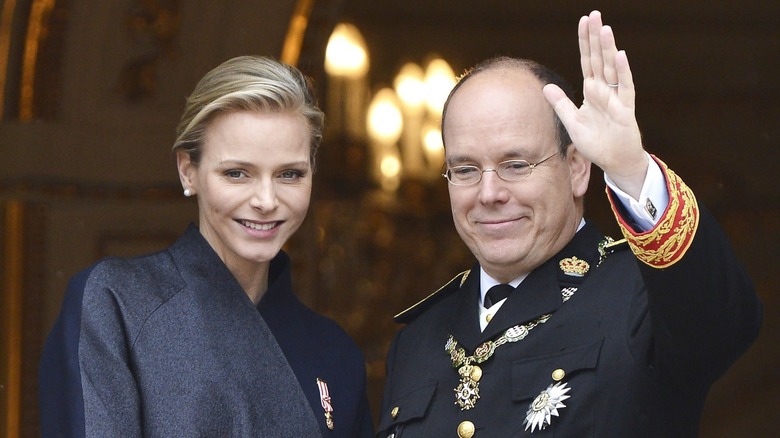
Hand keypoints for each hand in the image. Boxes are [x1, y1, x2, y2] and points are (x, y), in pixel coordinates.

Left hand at [543, 10, 647, 199]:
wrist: (614, 160)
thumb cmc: (595, 142)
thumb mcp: (572, 122)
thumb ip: (561, 104)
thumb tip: (546, 87)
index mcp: (592, 90)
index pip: (587, 61)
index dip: (584, 42)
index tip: (583, 22)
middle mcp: (604, 90)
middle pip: (598, 59)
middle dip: (595, 38)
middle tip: (594, 15)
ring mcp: (616, 97)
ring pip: (611, 68)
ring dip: (607, 49)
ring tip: (604, 29)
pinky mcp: (625, 109)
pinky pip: (624, 88)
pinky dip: (622, 72)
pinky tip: (620, 56)